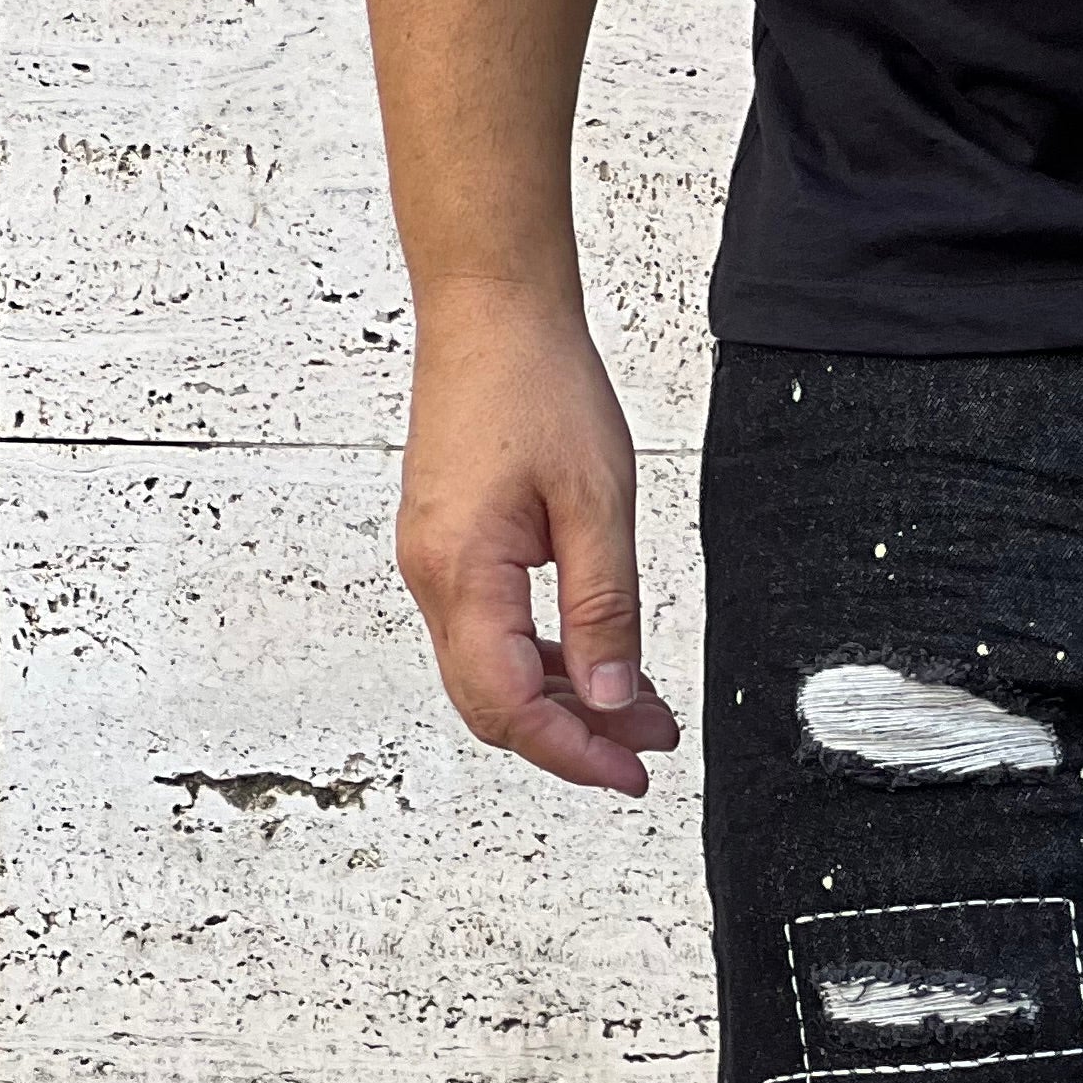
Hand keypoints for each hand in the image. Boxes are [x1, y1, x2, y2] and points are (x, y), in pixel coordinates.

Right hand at [393, 283, 681, 793]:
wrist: (489, 310)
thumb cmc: (536, 384)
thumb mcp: (598, 505)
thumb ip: (606, 610)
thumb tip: (612, 697)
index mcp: (464, 572)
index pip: (509, 705)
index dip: (572, 752)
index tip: (630, 772)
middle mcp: (434, 577)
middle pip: (494, 704)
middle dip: (573, 738)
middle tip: (647, 748)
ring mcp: (436, 565)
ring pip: (493, 674)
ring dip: (566, 703)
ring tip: (642, 711)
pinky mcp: (450, 550)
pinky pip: (492, 634)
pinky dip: (546, 662)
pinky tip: (599, 663)